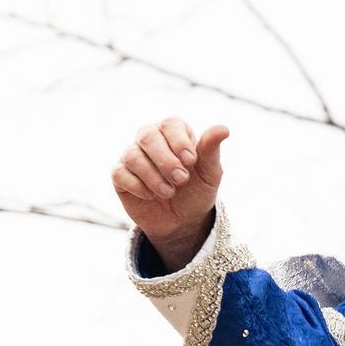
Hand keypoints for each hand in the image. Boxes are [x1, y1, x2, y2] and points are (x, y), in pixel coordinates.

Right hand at [112, 117, 227, 269]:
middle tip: (181, 179)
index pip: (170, 123)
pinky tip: (151, 196)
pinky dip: (138, 186)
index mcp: (174, 133)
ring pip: (132, 155)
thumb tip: (224, 128)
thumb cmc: (197, 191)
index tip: (191, 161)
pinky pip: (120, 173)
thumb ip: (211, 150)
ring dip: (154, 177)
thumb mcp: (209, 174)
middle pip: (147, 135)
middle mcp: (150, 139)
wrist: (183, 222)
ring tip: (169, 192)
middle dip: (165, 160)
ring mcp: (132, 156)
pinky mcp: (120, 175)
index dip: (179, 141)